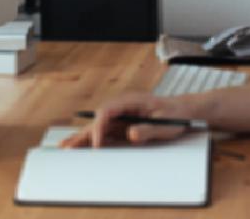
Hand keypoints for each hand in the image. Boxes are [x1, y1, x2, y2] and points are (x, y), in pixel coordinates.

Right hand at [60, 92, 191, 147]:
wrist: (185, 111)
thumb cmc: (177, 115)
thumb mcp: (166, 123)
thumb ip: (149, 128)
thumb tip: (131, 134)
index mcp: (132, 101)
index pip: (108, 112)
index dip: (99, 128)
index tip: (97, 145)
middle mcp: (124, 106)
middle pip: (98, 119)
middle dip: (84, 133)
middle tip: (67, 148)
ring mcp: (123, 115)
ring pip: (98, 126)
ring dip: (83, 136)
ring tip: (65, 147)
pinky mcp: (124, 125)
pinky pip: (105, 132)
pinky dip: (93, 139)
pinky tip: (80, 146)